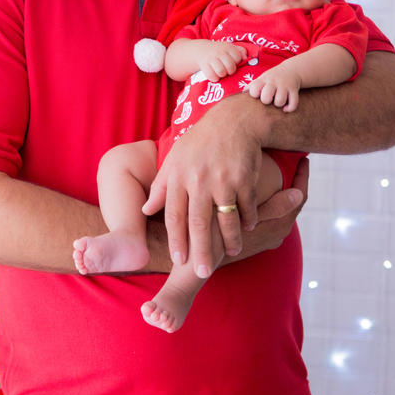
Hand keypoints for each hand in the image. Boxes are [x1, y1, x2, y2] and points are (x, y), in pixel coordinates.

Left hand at [143, 97, 267, 277]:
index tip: (178, 260)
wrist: (234, 121)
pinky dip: (248, 220)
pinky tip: (247, 230)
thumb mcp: (175, 159)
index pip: (175, 215)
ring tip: (231, 254)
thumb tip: (145, 209)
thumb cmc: (200, 143)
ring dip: (230, 240)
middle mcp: (199, 180)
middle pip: (199, 223)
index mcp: (179, 177)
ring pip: (226, 218)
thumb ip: (161, 187)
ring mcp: (223, 179)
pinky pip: (247, 206)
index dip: (176, 240)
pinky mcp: (245, 178)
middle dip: (201, 250)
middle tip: (202, 273)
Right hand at [197, 41, 245, 81]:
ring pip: (221, 72)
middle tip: (227, 70)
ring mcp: (210, 58)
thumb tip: (246, 59)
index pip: (238, 58)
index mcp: (228, 47)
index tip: (232, 63)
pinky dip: (214, 78)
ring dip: (222, 75)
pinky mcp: (203, 64)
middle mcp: (219, 51)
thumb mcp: (231, 48)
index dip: (237, 63)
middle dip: (230, 71)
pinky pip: (211, 76)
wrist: (202, 49)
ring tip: (221, 72)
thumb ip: (241, 52)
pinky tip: (215, 75)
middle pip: (230, 66)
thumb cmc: (220, 51)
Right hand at [219, 158, 308, 265]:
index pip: (299, 196)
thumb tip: (298, 194)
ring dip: (277, 190)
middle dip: (290, 181)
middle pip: (289, 202)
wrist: (196, 257)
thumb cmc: (215, 233)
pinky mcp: (254, 238)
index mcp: (278, 226)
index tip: (302, 160)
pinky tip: (254, 188)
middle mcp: (276, 233)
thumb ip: (273, 207)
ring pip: (277, 208)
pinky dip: (265, 200)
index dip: (302, 176)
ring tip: (272, 170)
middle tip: (288, 159)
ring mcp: (266, 237)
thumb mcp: (244, 215)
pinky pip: (265, 214)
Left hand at [247, 66, 301, 111]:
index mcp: (263, 80)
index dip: (254, 94)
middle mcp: (273, 82)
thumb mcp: (261, 79)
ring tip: (277, 102)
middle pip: (266, 96)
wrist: (291, 70)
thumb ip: (252, 86)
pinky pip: (293, 103)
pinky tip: (286, 108)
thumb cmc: (271, 78)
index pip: (254, 88)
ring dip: (279, 105)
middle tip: (269, 99)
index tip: (258, 94)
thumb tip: (241, 94)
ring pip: (280, 101)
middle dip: (266, 101)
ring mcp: (284, 86)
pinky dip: (290, 108)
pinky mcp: (294, 90)